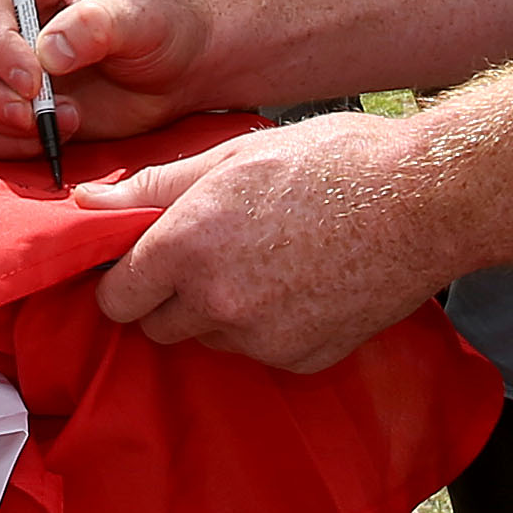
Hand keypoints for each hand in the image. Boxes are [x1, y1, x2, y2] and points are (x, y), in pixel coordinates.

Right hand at [0, 0, 210, 155]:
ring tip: (68, 120)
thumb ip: (95, 24)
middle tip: (30, 114)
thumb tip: (48, 52)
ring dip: (2, 121)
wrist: (179, 70)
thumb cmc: (160, 26)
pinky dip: (7, 144)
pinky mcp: (9, 107)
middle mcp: (4, 18)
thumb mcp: (138, 16)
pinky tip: (54, 136)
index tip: (33, 80)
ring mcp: (1, 65)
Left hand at [77, 112, 451, 369]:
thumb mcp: (235, 152)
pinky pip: (259, 351)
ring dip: (218, 312)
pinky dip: (267, 327)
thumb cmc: (333, 160)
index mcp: (188, 246)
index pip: (116, 298)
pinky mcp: (302, 360)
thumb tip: (87, 203)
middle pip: (156, 328)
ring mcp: (262, 340)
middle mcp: (217, 303)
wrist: (425, 200)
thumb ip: (155, 186)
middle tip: (206, 253)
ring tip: (263, 258)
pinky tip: (299, 281)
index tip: (143, 260)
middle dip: (168, 297)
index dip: (123, 278)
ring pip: (209, 339)